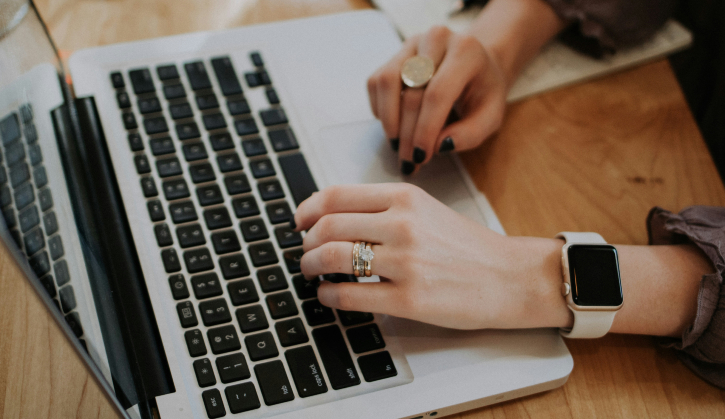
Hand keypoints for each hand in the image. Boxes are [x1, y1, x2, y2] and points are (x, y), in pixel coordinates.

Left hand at [293, 183, 569, 329]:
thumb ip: (384, 209)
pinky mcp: (409, 299)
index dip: (308, 209)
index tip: (299, 221)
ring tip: (312, 273)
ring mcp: (405, 262)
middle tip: (304, 252)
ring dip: (311, 266)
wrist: (510, 277)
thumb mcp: (427, 210)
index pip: (336, 195)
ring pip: (333, 258)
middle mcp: (402, 225)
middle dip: (306, 242)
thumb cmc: (468, 246)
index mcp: (405, 198)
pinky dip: (328, 296)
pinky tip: (328, 296)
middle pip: (328, 226)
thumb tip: (334, 217)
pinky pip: (350, 295)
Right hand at [367, 26, 506, 174]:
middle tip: (409, 161)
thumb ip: (470, 134)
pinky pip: (376, 82)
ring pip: (387, 82)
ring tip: (397, 144)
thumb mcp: (491, 116)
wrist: (476, 64)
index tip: (421, 156)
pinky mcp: (395, 53)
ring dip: (389, 120)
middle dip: (407, 134)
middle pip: (411, 92)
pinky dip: (380, 108)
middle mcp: (436, 39)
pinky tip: (395, 125)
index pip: (437, 93)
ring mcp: (412, 44)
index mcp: (466, 51)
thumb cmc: (483, 91)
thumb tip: (440, 146)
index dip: (425, 129)